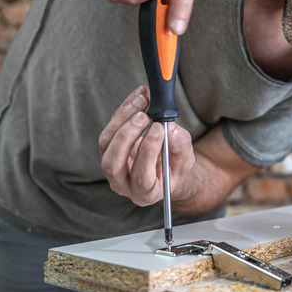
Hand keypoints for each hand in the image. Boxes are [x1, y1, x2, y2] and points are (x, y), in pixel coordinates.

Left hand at [98, 86, 194, 205]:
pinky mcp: (108, 148)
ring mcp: (112, 166)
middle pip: (114, 162)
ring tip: (142, 100)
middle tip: (144, 115)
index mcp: (145, 193)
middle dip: (127, 135)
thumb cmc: (173, 168)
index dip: (148, 151)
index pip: (141, 176)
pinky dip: (123, 111)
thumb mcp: (185, 161)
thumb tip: (171, 127)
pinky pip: (109, 128)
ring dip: (123, 118)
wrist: (163, 167)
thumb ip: (181, 147)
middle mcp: (123, 183)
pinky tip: (138, 98)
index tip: (158, 128)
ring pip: (106, 143)